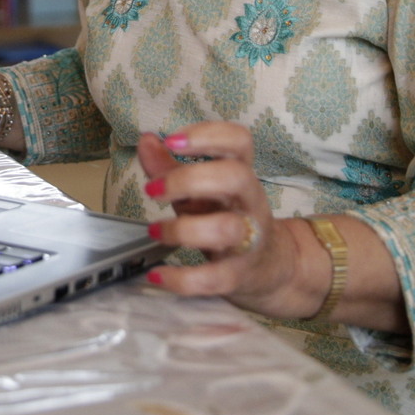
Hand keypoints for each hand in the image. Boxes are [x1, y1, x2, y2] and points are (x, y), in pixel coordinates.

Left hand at [137, 124, 305, 318]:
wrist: (268, 268)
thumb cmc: (223, 217)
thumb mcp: (197, 189)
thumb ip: (168, 164)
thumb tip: (146, 140)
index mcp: (239, 174)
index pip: (239, 141)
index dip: (207, 135)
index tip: (172, 140)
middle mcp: (249, 202)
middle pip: (235, 177)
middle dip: (189, 179)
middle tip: (153, 190)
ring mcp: (248, 240)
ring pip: (227, 229)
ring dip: (183, 229)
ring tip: (155, 230)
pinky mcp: (238, 275)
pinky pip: (214, 279)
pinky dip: (182, 279)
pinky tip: (158, 275)